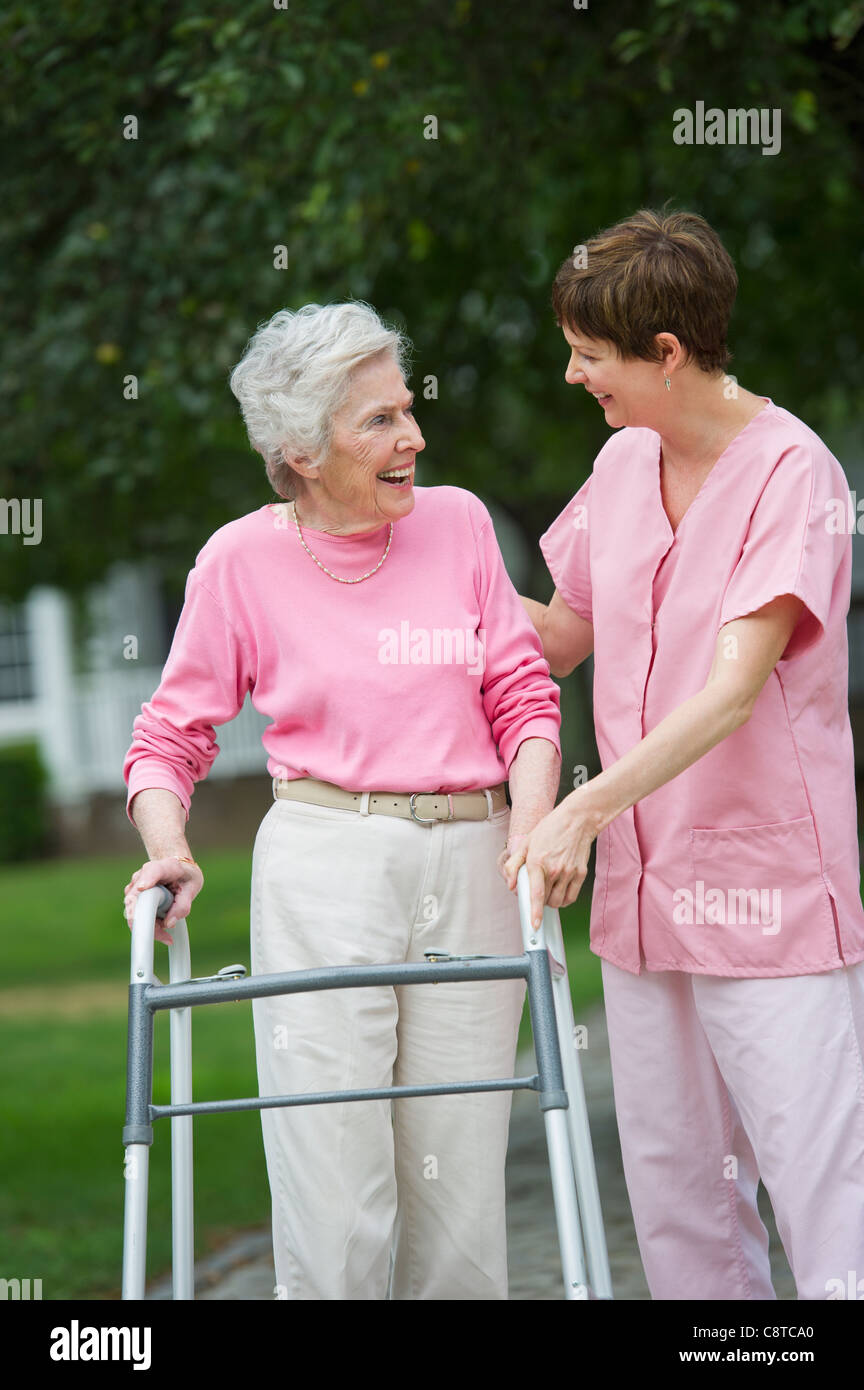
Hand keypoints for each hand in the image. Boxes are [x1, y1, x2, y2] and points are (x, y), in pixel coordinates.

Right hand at [123, 858, 203, 945]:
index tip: (143, 887)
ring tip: (167, 935)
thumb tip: (168, 924)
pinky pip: (135, 915)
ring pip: (134, 911)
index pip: (153, 871)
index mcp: (165, 867)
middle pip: (136, 898)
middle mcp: (144, 874)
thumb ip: (182, 906)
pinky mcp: (132, 896)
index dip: (147, 879)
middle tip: (166, 938)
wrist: (178, 869)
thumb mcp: (192, 888)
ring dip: (149, 926)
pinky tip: (160, 925)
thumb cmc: (186, 877)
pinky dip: (148, 925)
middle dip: (148, 921)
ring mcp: (135, 885)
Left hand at [501, 785, 600, 928]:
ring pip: (559, 902)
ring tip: (548, 889)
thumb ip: (514, 865)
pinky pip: (571, 897)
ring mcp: (569, 872)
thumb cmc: (550, 829)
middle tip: (537, 890)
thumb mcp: (526, 843)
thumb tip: (510, 884)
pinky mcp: (580, 873)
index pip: (536, 895)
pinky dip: (564, 899)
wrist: (577, 820)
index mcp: (537, 862)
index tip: (534, 925)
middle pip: (546, 901)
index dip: (534, 913)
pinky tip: (559, 891)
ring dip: (551, 902)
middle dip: (539, 901)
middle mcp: (554, 870)